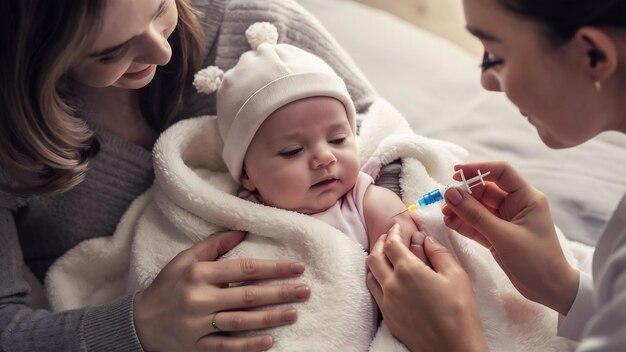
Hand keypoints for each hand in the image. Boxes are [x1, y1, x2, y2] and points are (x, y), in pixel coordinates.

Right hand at [134, 230, 310, 351]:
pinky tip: (269, 340)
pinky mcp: (197, 347)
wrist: (139, 322)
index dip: (273, 268)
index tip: (297, 267)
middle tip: (305, 290)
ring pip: (241, 322)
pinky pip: (226, 347)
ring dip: (270, 318)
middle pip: (248, 296)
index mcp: (200, 274)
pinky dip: (248, 345)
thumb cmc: (168, 285)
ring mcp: (198, 325)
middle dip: (280, 292)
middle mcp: (200, 299)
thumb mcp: (185, 259)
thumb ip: (214, 245)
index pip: (244, 269)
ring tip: (294, 313)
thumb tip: (243, 229)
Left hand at [367, 224, 487, 351]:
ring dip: (375, 261)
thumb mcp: (456, 275)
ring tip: (385, 256)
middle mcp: (392, 285)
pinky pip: (375, 292)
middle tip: (388, 237)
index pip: (392, 243)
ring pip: (370, 274)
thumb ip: (438, 252)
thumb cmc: (460, 311)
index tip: (397, 226)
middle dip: (380, 243)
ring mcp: (387, 303)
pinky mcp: (388, 318)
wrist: (453, 349)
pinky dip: (377, 279)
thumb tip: (424, 238)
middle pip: (374, 256)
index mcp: (408, 270)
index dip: (393, 231)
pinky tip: (387, 279)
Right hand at [441, 161, 578, 314]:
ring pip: (479, 208)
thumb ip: (475, 215)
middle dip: (465, 193)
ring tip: (445, 213)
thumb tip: (451, 193)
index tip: (456, 173)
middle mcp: (516, 206)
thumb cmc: (536, 261)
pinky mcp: (498, 236)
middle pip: (485, 190)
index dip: (478, 169)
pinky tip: (450, 222)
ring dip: (461, 209)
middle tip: (445, 199)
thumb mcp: (503, 236)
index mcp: (527, 198)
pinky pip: (477, 224)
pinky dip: (464, 223)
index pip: (501, 173)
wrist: (550, 291)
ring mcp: (506, 221)